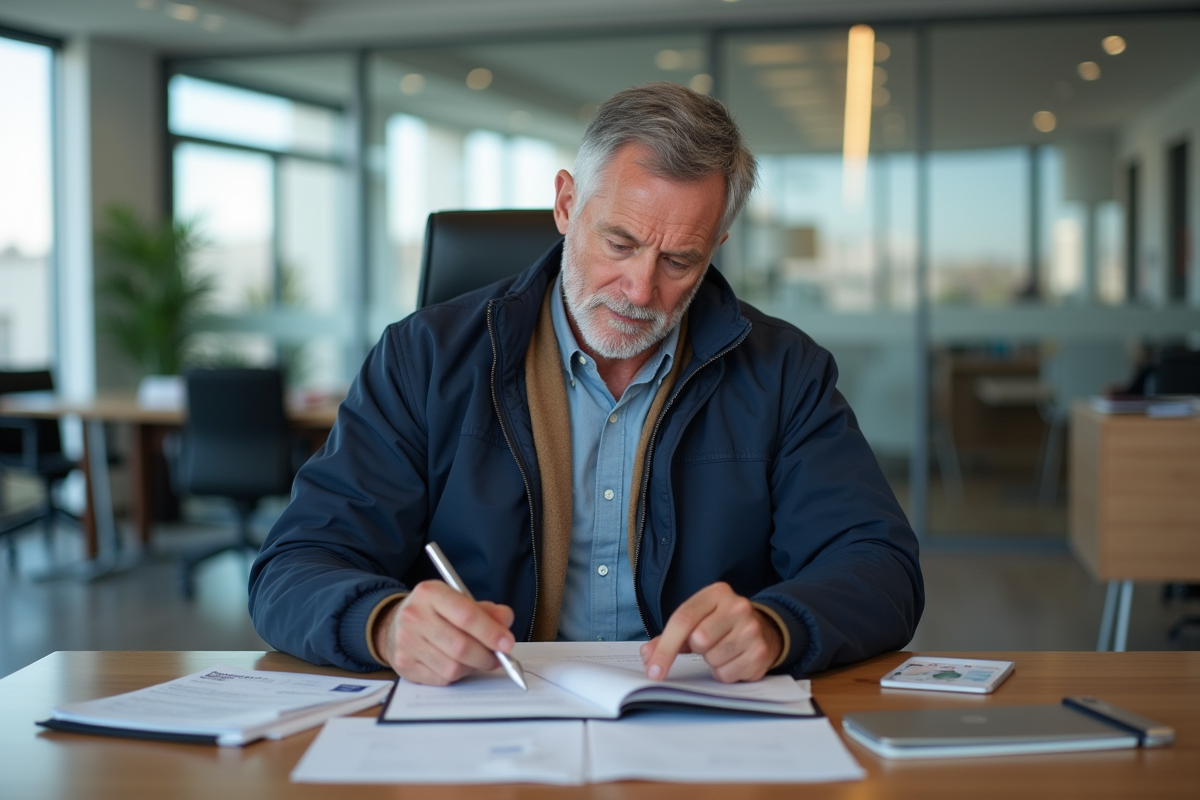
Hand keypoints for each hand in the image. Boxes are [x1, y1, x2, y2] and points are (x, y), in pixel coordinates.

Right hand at [372, 580, 515, 684]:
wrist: (393, 623)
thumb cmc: (434, 612)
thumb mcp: (458, 600)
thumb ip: (486, 610)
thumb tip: (505, 623)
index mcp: (430, 593)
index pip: (466, 615)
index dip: (491, 632)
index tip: (507, 643)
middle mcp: (414, 616)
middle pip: (461, 646)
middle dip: (486, 656)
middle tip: (498, 658)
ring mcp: (406, 642)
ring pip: (452, 667)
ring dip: (473, 668)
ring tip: (477, 660)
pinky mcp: (404, 665)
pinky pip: (441, 679)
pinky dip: (457, 675)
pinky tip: (458, 665)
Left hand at [639, 582, 782, 683]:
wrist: (764, 630)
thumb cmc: (720, 625)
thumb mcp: (696, 620)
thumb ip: (668, 637)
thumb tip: (647, 655)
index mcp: (717, 593)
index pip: (683, 619)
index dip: (665, 648)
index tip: (653, 671)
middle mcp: (738, 606)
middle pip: (699, 639)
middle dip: (697, 649)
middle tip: (707, 644)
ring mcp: (752, 629)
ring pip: (714, 659)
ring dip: (712, 662)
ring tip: (722, 650)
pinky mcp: (760, 652)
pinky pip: (727, 674)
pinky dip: (724, 672)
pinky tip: (733, 660)